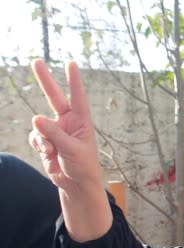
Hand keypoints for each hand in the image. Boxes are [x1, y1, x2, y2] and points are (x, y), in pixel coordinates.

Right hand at [29, 59, 111, 241]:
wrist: (75, 184)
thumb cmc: (83, 166)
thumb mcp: (72, 150)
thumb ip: (54, 134)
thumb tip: (36, 118)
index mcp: (82, 121)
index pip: (77, 97)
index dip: (74, 81)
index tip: (71, 63)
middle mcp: (68, 122)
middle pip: (54, 97)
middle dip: (45, 80)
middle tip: (36, 61)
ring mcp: (55, 130)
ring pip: (39, 125)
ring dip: (43, 140)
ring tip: (53, 152)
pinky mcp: (44, 140)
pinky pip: (34, 137)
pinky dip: (39, 146)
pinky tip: (48, 156)